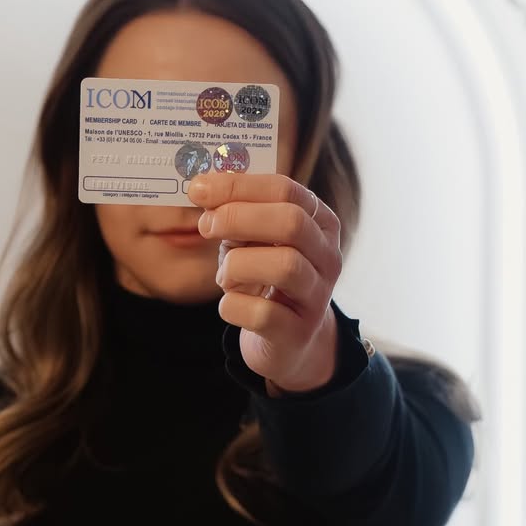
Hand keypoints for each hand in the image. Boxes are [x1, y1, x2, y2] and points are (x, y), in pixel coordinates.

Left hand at [187, 173, 342, 394]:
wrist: (287, 339)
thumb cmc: (264, 276)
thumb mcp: (254, 238)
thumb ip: (236, 212)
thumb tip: (202, 188)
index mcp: (320, 222)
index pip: (285, 189)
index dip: (238, 186)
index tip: (198, 189)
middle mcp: (327, 256)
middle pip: (291, 222)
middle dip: (239, 218)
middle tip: (206, 226)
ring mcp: (317, 297)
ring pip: (284, 266)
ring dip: (238, 265)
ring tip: (225, 274)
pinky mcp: (298, 333)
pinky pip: (263, 314)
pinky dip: (233, 306)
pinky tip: (230, 304)